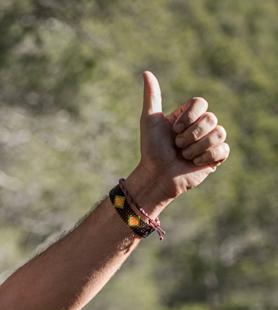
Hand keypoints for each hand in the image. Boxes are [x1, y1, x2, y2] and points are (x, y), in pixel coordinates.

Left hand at [127, 71, 229, 210]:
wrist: (155, 176)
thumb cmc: (151, 150)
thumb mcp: (149, 121)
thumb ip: (152, 97)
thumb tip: (146, 73)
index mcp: (189, 116)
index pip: (201, 102)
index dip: (188, 116)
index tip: (173, 129)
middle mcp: (202, 126)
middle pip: (211, 118)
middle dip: (189, 134)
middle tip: (176, 146)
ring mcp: (210, 141)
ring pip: (219, 132)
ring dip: (196, 147)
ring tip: (184, 155)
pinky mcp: (216, 157)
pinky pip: (223, 149)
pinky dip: (206, 156)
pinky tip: (194, 163)